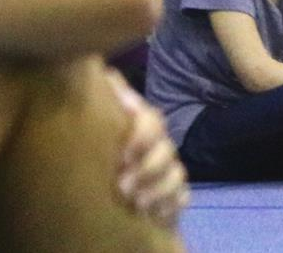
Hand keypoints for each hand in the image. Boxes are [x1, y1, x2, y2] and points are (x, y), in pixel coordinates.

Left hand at [108, 70, 187, 228]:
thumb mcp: (101, 124)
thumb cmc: (106, 154)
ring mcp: (168, 171)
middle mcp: (158, 147)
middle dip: (148, 167)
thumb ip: (110, 99)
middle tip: (122, 185)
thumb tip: (106, 71)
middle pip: (166, 149)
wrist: (117, 192)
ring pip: (175, 173)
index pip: (151, 121)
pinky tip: (153, 212)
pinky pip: (181, 196)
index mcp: (141, 129)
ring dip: (156, 188)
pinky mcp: (174, 195)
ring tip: (135, 203)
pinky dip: (169, 204)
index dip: (142, 134)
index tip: (123, 152)